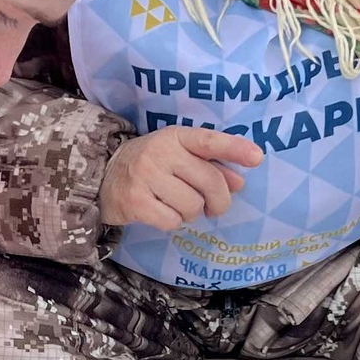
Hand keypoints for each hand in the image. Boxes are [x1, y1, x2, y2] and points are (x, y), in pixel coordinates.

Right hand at [98, 128, 262, 229]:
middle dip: (219, 200)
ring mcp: (146, 177)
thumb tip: (239, 182)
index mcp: (175, 137)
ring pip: (192, 206)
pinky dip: (172, 222)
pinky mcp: (135, 202)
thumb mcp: (178, 157)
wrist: (101, 177)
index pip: (208, 141)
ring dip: (191, 213)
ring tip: (177, 206)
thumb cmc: (150, 166)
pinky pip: (172, 221)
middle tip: (214, 208)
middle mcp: (160, 153)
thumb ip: (210, 166)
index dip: (234, 148)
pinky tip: (161, 212)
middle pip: (209, 182)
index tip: (257, 158)